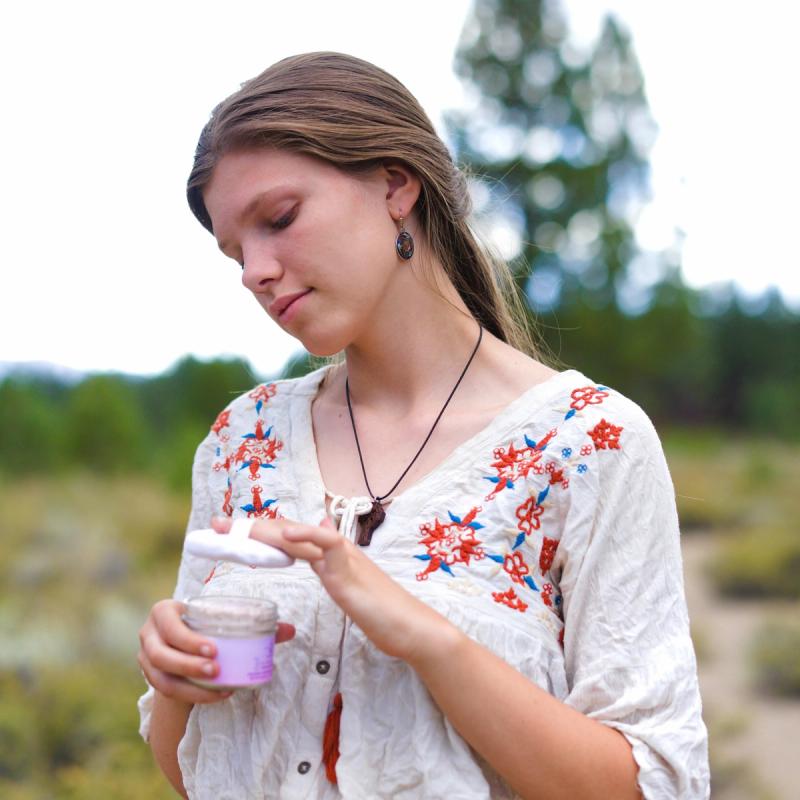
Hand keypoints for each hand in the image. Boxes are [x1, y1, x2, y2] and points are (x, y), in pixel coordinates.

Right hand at [138, 598, 295, 702]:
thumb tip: (290, 630)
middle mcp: (149, 634)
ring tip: (220, 685)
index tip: (215, 649)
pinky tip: (217, 695)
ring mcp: (145, 658)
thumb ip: (256, 624)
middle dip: (189, 663)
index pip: (169, 623)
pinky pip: (167, 691)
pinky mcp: (151, 678)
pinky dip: (192, 695)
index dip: (187, 638)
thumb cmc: (208, 628)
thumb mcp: (224, 623)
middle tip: (217, 669)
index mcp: (164, 611)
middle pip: (162, 653)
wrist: (183, 647)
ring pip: (160, 677)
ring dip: (190, 684)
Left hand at [210, 516, 458, 665]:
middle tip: (217, 525)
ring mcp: (341, 557)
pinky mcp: (349, 571)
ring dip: (264, 530)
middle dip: (249, 529)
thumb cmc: (380, 612)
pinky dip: (306, 534)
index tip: (228, 533)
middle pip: (285, 532)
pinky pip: (325, 545)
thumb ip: (332, 564)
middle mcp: (332, 549)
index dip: (256, 533)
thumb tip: (321, 535)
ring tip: (236, 527)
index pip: (286, 539)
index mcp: (328, 554)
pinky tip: (285, 532)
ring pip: (298, 535)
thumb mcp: (349, 585)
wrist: (409, 626)